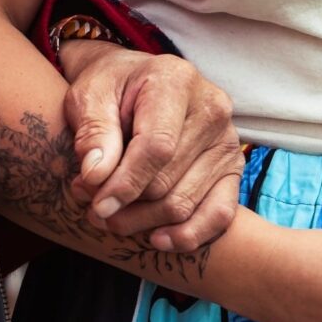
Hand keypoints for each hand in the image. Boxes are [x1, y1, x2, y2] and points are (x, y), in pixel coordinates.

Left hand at [55, 41, 242, 250]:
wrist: (138, 83)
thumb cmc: (111, 88)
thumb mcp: (89, 96)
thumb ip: (93, 132)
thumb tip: (96, 176)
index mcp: (177, 82)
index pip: (157, 147)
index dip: (125, 183)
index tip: (97, 205)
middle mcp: (212, 110)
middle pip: (167, 182)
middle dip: (125, 206)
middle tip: (93, 209)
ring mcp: (227, 141)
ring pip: (184, 204)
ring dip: (143, 223)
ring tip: (112, 218)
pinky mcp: (232, 168)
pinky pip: (220, 213)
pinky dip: (188, 235)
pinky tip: (157, 239)